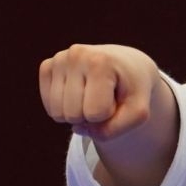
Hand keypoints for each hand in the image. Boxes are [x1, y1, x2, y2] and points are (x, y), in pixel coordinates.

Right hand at [39, 43, 161, 142]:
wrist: (125, 65)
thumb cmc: (132, 89)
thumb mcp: (137, 113)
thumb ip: (114, 130)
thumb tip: (76, 128)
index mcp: (100, 62)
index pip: (96, 113)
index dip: (109, 114)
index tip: (117, 96)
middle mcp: (76, 55)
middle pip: (73, 115)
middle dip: (90, 116)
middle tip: (104, 97)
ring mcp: (59, 59)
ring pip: (57, 114)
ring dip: (77, 114)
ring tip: (92, 94)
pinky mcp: (47, 66)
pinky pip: (49, 106)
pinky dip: (64, 108)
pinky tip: (78, 93)